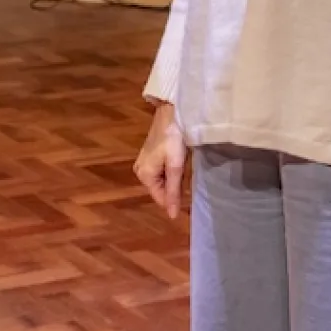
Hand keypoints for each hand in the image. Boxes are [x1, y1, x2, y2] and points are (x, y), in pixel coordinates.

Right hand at [134, 103, 188, 217]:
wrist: (171, 113)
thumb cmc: (173, 140)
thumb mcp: (175, 167)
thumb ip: (173, 192)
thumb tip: (172, 217)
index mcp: (144, 175)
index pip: (161, 199)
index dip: (176, 199)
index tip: (190, 191)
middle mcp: (140, 170)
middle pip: (162, 190)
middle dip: (176, 187)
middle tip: (188, 176)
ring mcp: (145, 162)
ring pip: (164, 181)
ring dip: (175, 179)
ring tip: (186, 169)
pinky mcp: (151, 155)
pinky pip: (163, 171)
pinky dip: (173, 171)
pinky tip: (181, 162)